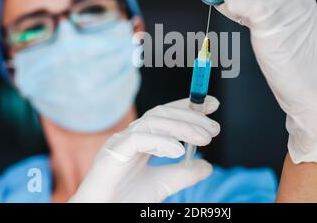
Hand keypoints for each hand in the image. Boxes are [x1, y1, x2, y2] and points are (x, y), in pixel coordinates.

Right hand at [69, 96, 219, 201]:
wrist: (103, 212)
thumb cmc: (125, 199)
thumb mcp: (162, 184)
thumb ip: (183, 174)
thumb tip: (207, 166)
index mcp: (141, 139)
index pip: (167, 115)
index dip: (188, 107)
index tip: (212, 105)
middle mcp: (131, 136)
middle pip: (162, 114)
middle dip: (190, 116)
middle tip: (214, 128)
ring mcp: (121, 142)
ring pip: (153, 122)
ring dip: (182, 127)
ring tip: (204, 138)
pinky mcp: (113, 153)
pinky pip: (138, 139)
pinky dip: (161, 142)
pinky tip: (179, 151)